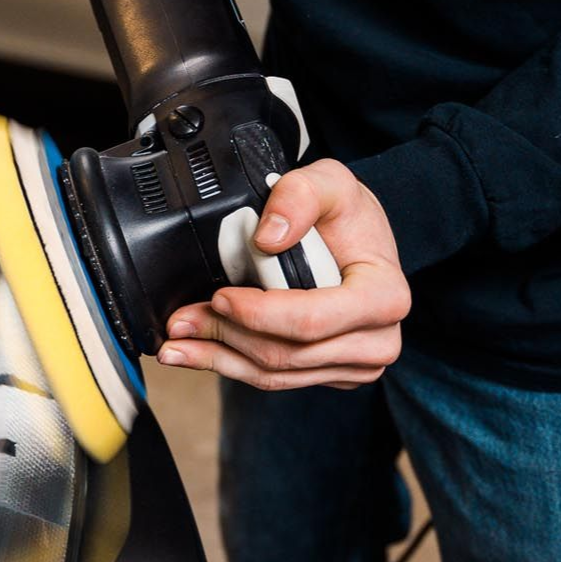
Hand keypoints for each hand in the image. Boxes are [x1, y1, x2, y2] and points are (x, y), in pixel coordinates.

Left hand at [158, 160, 411, 389]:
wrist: (359, 238)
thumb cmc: (348, 214)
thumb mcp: (330, 182)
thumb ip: (300, 195)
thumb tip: (267, 238)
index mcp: (384, 297)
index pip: (311, 321)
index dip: (259, 315)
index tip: (218, 297)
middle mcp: (378, 340)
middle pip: (287, 354)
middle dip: (225, 338)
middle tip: (179, 322)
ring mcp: (356, 363)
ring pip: (276, 375)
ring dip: (220, 359)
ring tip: (176, 344)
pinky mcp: (332, 374)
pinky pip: (278, 380)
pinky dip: (234, 365)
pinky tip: (201, 352)